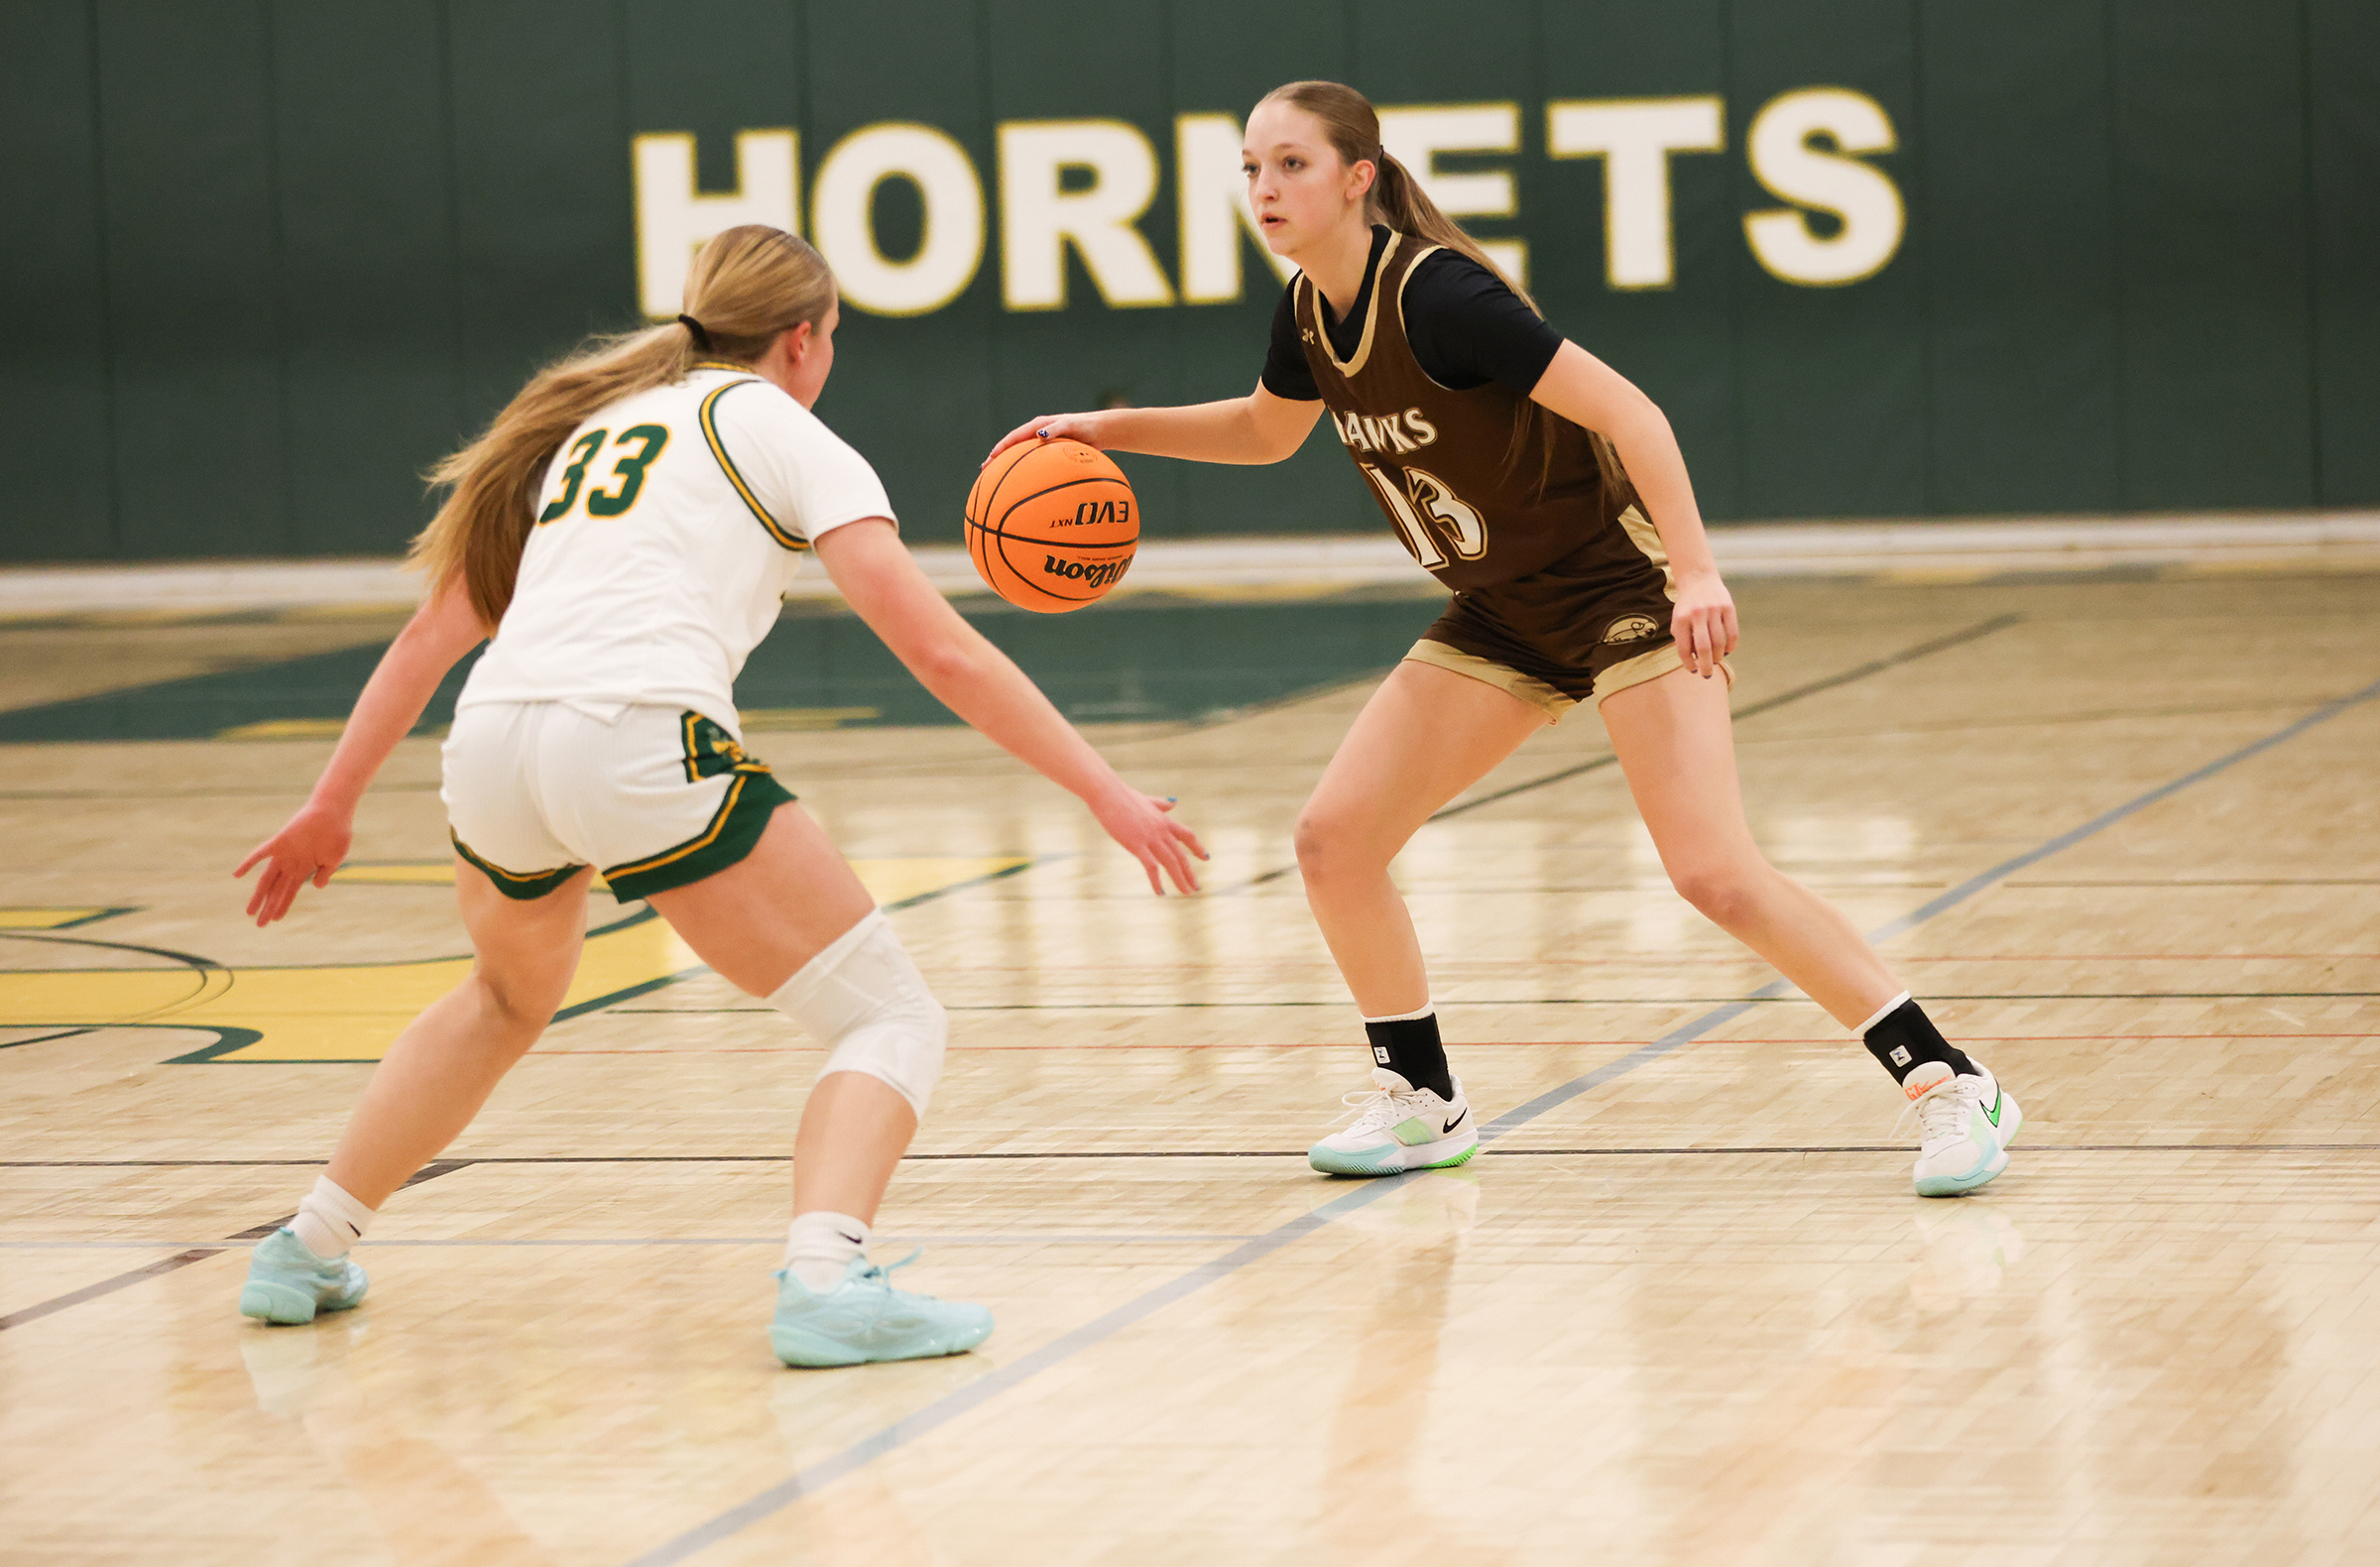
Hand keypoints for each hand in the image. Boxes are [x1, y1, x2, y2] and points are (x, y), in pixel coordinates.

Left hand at [233, 800, 352, 926]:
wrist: (334, 812)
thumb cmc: (337, 834)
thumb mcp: (335, 859)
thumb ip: (325, 873)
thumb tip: (316, 887)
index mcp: (305, 869)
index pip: (289, 891)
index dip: (282, 906)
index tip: (276, 919)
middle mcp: (291, 863)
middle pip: (276, 889)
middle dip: (268, 907)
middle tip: (260, 924)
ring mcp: (284, 854)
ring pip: (267, 879)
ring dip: (259, 896)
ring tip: (250, 912)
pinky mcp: (279, 842)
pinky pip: (260, 854)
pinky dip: (248, 863)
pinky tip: (237, 875)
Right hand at [983, 412, 1104, 467]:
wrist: (1101, 430)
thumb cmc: (1086, 427)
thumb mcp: (1071, 426)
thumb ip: (1056, 429)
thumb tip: (1039, 434)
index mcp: (1039, 425)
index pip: (1014, 437)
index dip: (1000, 449)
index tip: (990, 460)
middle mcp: (1038, 433)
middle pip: (1013, 447)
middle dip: (997, 458)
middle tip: (984, 471)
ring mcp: (1043, 443)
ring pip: (1020, 455)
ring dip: (1008, 466)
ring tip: (995, 479)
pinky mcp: (1050, 452)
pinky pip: (1033, 462)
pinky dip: (1024, 470)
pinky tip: (1022, 484)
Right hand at [1089, 786, 1207, 894]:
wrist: (1109, 794)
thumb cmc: (1123, 796)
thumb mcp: (1147, 800)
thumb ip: (1161, 804)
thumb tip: (1174, 802)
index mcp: (1164, 820)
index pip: (1187, 836)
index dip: (1197, 847)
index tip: (1206, 858)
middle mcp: (1161, 830)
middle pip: (1181, 854)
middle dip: (1190, 872)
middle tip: (1197, 887)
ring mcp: (1150, 838)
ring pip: (1171, 862)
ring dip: (1180, 879)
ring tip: (1186, 892)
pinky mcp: (1137, 844)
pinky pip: (1151, 866)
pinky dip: (1156, 881)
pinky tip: (1160, 892)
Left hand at [1670, 569, 1738, 678]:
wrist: (1698, 578)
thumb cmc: (1687, 605)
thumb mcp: (1678, 619)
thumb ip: (1683, 639)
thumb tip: (1695, 660)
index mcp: (1681, 619)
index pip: (1684, 649)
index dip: (1689, 663)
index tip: (1693, 670)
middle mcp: (1697, 614)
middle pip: (1703, 648)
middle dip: (1706, 665)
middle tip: (1707, 674)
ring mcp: (1714, 610)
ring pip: (1719, 642)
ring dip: (1718, 656)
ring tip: (1716, 660)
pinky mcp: (1728, 607)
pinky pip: (1732, 633)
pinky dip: (1731, 645)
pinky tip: (1727, 651)